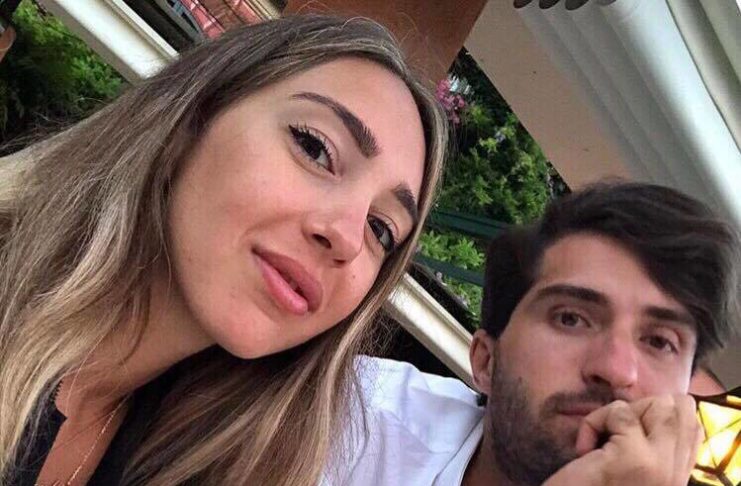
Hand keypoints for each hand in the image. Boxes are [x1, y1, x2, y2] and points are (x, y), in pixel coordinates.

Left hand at [543, 395, 702, 485]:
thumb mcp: (632, 470)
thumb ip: (652, 449)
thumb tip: (650, 408)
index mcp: (678, 477)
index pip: (693, 425)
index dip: (657, 416)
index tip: (626, 435)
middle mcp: (677, 475)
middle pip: (681, 407)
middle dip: (643, 408)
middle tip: (616, 435)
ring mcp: (660, 467)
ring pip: (661, 404)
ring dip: (623, 412)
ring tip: (604, 441)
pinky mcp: (633, 459)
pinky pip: (620, 412)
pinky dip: (593, 422)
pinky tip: (584, 450)